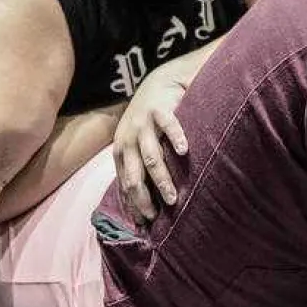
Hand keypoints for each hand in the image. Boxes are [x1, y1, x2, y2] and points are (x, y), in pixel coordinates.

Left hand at [112, 66, 189, 222]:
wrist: (158, 84)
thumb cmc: (150, 122)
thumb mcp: (137, 145)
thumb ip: (139, 168)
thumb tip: (143, 202)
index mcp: (122, 151)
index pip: (125, 184)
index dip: (134, 204)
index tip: (146, 222)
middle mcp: (128, 140)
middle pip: (135, 176)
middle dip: (145, 199)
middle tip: (158, 216)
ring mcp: (143, 125)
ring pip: (151, 158)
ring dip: (161, 181)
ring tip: (173, 198)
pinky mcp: (159, 110)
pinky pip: (168, 126)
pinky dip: (175, 139)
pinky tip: (184, 151)